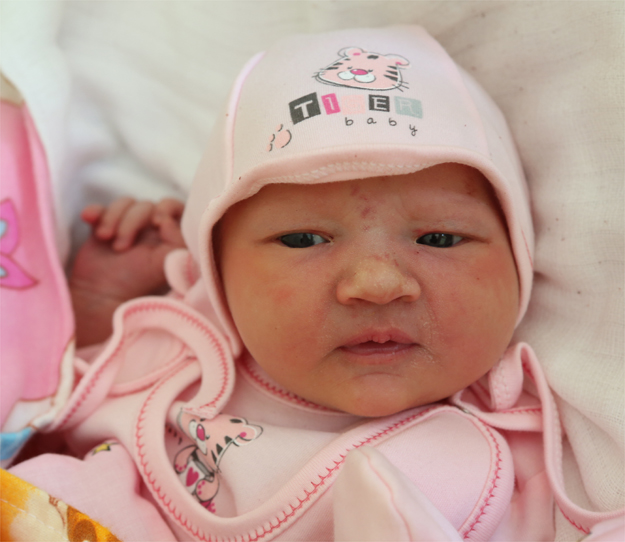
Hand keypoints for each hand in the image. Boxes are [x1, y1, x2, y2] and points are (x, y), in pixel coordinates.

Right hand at [70, 197, 185, 346]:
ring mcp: (125, 226)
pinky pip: (100, 207)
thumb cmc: (136, 283)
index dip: (167, 208)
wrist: (100, 296)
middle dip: (132, 221)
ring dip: (113, 218)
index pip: (175, 208)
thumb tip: (168, 220)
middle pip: (146, 205)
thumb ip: (177, 242)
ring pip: (125, 203)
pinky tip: (88, 219)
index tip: (157, 223)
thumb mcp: (163, 264)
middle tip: (121, 247)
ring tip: (106, 239)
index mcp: (167, 237)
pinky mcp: (102, 227)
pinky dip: (95, 211)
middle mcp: (149, 230)